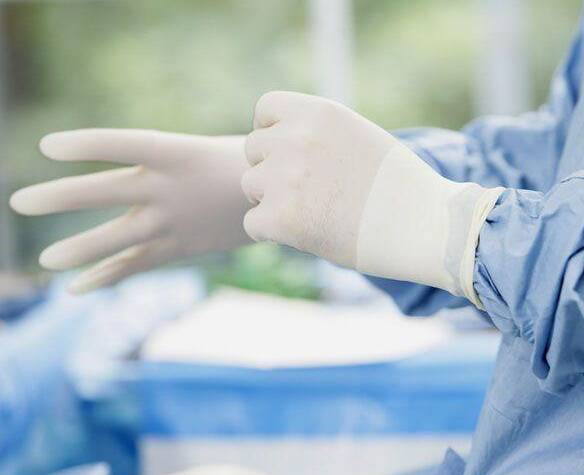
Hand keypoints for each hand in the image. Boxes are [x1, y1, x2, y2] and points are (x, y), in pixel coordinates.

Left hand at [10, 130, 252, 292]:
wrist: (284, 198)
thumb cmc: (236, 163)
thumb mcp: (198, 149)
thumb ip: (154, 162)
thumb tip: (107, 178)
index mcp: (179, 152)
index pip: (125, 144)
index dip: (88, 144)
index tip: (47, 146)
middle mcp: (173, 188)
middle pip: (109, 191)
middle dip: (62, 196)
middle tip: (19, 201)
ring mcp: (177, 222)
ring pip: (121, 237)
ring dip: (81, 250)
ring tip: (46, 261)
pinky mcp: (182, 248)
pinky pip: (138, 264)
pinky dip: (107, 276)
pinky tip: (76, 288)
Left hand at [241, 92, 502, 303]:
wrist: (427, 228)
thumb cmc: (402, 188)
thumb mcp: (361, 138)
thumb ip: (320, 133)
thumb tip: (283, 138)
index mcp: (319, 112)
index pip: (266, 109)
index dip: (273, 132)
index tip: (293, 155)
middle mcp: (298, 138)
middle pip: (254, 150)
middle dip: (272, 170)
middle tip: (307, 194)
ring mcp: (286, 178)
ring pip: (251, 186)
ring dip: (272, 202)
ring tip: (314, 215)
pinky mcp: (282, 218)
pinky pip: (253, 223)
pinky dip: (273, 234)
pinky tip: (306, 236)